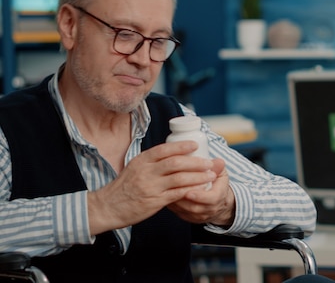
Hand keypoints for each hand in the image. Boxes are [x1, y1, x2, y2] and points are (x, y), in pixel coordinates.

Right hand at [87, 140, 213, 234]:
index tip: (195, 144)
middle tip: (209, 162)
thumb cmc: (124, 187)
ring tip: (210, 175)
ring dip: (198, 176)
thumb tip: (172, 153)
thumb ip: (152, 161)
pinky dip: (191, 190)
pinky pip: (177, 194)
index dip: (181, 146)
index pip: (164, 149)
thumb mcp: (134, 168)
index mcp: (142, 160)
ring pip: (180, 178)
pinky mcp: (154, 201)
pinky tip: (200, 188)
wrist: (107, 207)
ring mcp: (150, 187)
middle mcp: (146, 172)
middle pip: (176, 163)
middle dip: (196, 162)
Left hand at [167, 158, 235, 226]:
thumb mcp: (220, 173)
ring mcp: (199, 215)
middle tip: (172, 190)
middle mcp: (210, 208)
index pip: (211, 199)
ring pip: (185, 211)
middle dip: (183, 200)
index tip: (189, 192)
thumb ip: (217, 167)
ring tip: (167, 190)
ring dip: (175, 202)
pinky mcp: (189, 217)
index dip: (200, 196)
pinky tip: (166, 195)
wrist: (217, 201)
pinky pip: (179, 213)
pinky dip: (172, 205)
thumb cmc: (217, 183)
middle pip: (196, 207)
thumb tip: (218, 161)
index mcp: (219, 196)